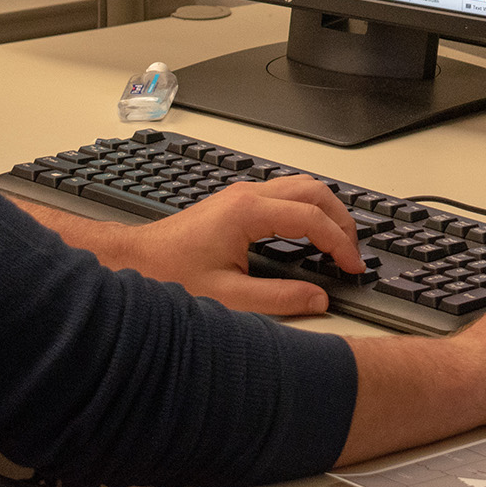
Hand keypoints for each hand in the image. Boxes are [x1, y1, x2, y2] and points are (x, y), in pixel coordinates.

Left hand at [18, 176, 364, 315]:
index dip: (339, 243)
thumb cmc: (169, 275)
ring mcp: (240, 196)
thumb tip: (318, 299)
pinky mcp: (235, 204)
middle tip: (353, 251)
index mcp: (249, 211)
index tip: (351, 267)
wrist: (132, 262)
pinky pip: (284, 195)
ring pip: (299, 187)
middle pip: (313, 189)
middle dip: (341, 218)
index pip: (313, 218)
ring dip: (325, 210)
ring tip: (338, 243)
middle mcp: (247, 195)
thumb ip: (279, 299)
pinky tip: (308, 236)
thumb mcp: (229, 298)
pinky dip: (307, 211)